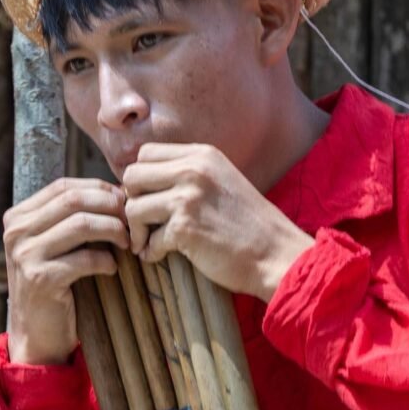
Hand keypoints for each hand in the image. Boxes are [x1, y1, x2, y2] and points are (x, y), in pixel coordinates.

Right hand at [2, 178, 127, 364]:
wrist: (37, 333)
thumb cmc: (56, 283)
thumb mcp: (55, 244)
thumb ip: (73, 217)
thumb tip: (118, 192)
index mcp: (18, 217)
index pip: (64, 186)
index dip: (98, 189)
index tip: (123, 201)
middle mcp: (16, 231)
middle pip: (73, 200)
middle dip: (109, 207)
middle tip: (131, 221)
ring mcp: (25, 255)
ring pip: (81, 224)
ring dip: (113, 230)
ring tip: (126, 243)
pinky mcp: (40, 279)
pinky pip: (84, 258)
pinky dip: (105, 261)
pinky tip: (112, 268)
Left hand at [122, 143, 313, 301]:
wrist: (276, 254)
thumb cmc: (247, 223)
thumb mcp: (220, 180)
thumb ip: (187, 174)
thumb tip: (140, 181)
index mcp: (201, 154)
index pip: (145, 153)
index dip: (140, 178)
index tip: (148, 199)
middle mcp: (193, 169)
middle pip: (132, 175)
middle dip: (132, 201)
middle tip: (143, 222)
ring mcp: (188, 197)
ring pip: (133, 207)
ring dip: (137, 230)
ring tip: (148, 242)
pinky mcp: (185, 228)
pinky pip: (149, 239)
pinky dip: (150, 252)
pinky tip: (160, 256)